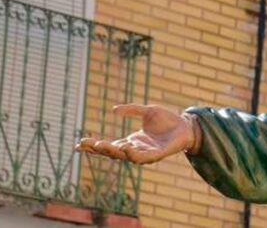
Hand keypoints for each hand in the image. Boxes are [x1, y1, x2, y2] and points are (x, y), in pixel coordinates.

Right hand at [75, 104, 196, 164]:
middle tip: (84, 144)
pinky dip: (134, 154)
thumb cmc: (168, 120)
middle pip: (113, 152)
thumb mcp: (148, 111)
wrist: (187, 126)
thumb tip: (113, 110)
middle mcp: (135, 149)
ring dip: (113, 151)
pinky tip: (126, 149)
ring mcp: (146, 153)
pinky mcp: (158, 154)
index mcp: (131, 141)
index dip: (94, 146)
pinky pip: (144, 157)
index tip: (79, 143)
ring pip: (126, 155)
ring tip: (100, 144)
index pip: (109, 145)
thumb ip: (132, 110)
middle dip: (98, 149)